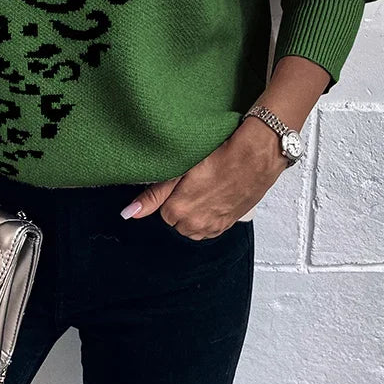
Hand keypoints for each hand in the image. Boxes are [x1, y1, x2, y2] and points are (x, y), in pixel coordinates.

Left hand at [120, 117, 291, 238]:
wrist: (254, 155)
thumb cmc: (218, 156)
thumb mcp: (180, 170)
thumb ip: (153, 194)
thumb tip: (128, 213)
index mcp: (177, 212)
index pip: (162, 210)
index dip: (171, 193)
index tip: (182, 180)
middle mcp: (194, 225)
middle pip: (176, 220)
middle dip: (181, 204)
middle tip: (195, 182)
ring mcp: (213, 227)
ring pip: (193, 225)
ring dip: (196, 212)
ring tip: (207, 188)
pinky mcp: (229, 224)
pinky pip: (211, 227)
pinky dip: (210, 215)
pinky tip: (217, 195)